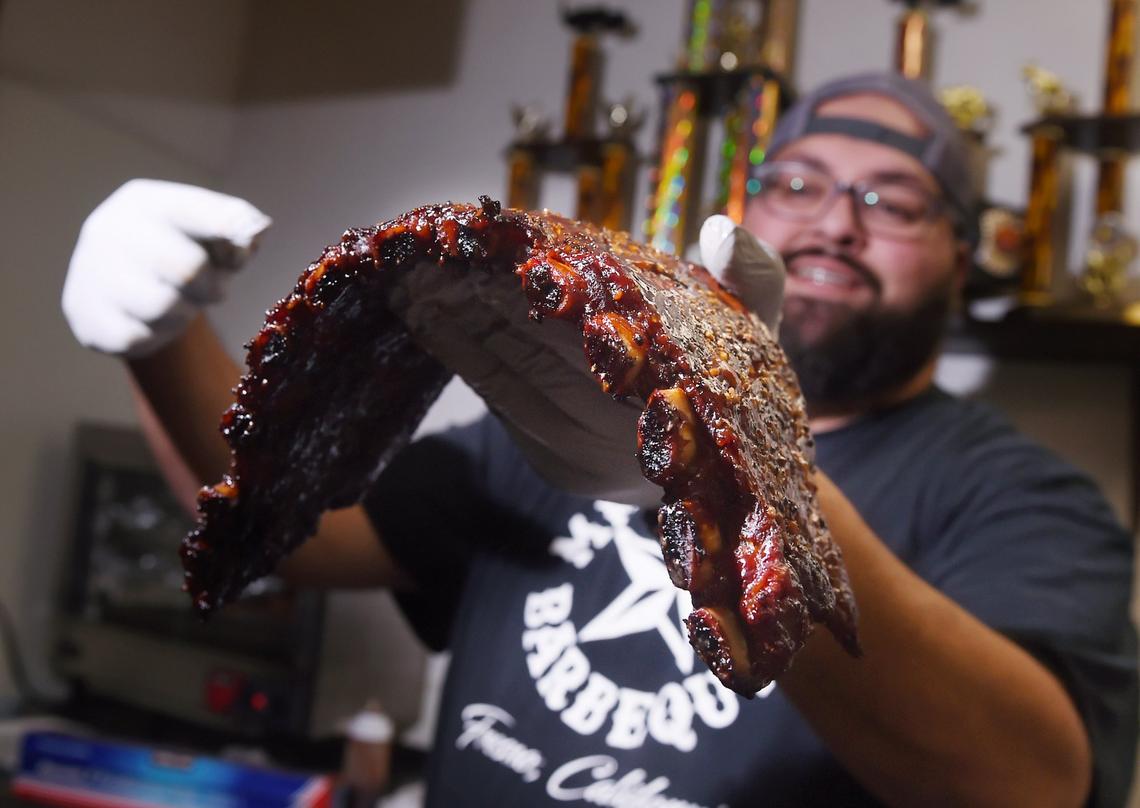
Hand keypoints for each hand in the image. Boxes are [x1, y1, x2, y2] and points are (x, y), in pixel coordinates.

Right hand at [63, 179, 271, 358]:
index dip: (230, 240)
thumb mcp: (209, 232)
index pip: (197, 212)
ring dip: (185, 313)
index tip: (236, 257)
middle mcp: (110, 229)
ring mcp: (91, 272)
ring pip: (162, 307)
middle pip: (187, 269)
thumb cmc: (180, 254)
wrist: (121, 290)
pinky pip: (138, 336)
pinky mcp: (86, 315)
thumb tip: (254, 229)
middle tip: (213, 292)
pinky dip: (157, 335)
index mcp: (144, 201)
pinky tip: (153, 322)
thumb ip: (238, 224)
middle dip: (212, 288)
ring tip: (180, 303)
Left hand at [390, 215, 785, 506]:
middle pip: (518, 356)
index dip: (513, 293)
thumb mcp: (758, 329)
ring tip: (409, 290)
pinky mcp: (551, 463)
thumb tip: (722, 229)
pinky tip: (436, 324)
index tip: (470, 252)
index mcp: (650, 397)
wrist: (721, 481)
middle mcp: (603, 433)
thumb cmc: (738, 389)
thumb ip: (753, 278)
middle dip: (463, 308)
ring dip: (452, 335)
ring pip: (500, 381)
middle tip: (415, 264)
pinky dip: (469, 360)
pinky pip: (500, 403)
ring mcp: (570, 454)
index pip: (565, 335)